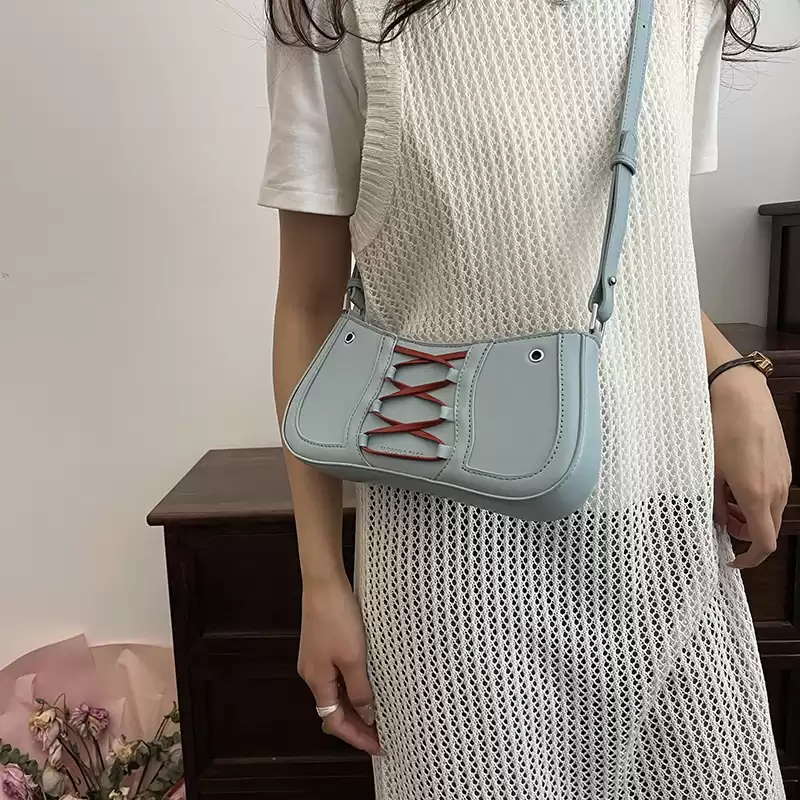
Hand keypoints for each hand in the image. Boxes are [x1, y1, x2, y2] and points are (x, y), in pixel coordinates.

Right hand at [297, 574, 382, 754]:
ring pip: (335, 693)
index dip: (356, 737)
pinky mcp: (321, 645)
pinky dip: (351, 687)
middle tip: (383, 734)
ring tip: (379, 714)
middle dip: (356, 725)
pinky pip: (336, 677)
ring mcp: (315, 658)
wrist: (324, 582)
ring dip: (355, 706)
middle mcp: (311, 674)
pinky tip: (367, 685)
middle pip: (333, 710)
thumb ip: (359, 690)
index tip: (379, 747)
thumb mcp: (354, 658)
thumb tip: (367, 716)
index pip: (334, 723)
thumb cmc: (338, 619)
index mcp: (316, 681)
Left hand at [711, 366, 791, 568]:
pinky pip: (774, 493)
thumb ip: (715, 502)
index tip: (732, 560)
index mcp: (757, 496)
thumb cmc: (721, 431)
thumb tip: (719, 522)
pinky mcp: (784, 465)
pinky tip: (737, 484)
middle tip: (722, 524)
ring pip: (772, 511)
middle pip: (768, 529)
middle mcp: (777, 490)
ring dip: (751, 516)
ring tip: (725, 501)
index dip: (750, 559)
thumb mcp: (709, 471)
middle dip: (746, 535)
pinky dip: (758, 499)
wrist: (742, 396)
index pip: (764, 543)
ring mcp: (784, 477)